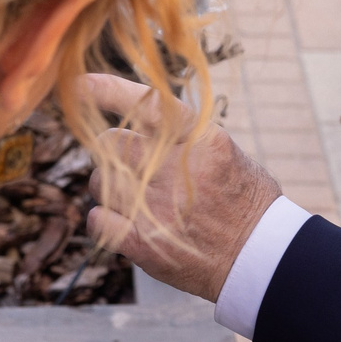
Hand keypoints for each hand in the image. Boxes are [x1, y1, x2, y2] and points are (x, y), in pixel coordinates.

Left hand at [81, 74, 282, 301]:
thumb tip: (142, 120)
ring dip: (109, 187)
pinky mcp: (144, 243)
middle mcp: (176, 169)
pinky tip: (126, 223)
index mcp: (202, 140)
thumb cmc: (247, 202)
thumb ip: (185, 136)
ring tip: (137, 199)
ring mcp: (157, 207)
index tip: (80, 83)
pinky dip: (104, 219)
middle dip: (112, 151)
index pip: (148, 105)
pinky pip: (97, 218)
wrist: (260, 258)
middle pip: (112, 143)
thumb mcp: (227, 152)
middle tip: (130, 165)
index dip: (108, 91)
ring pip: (100, 181)